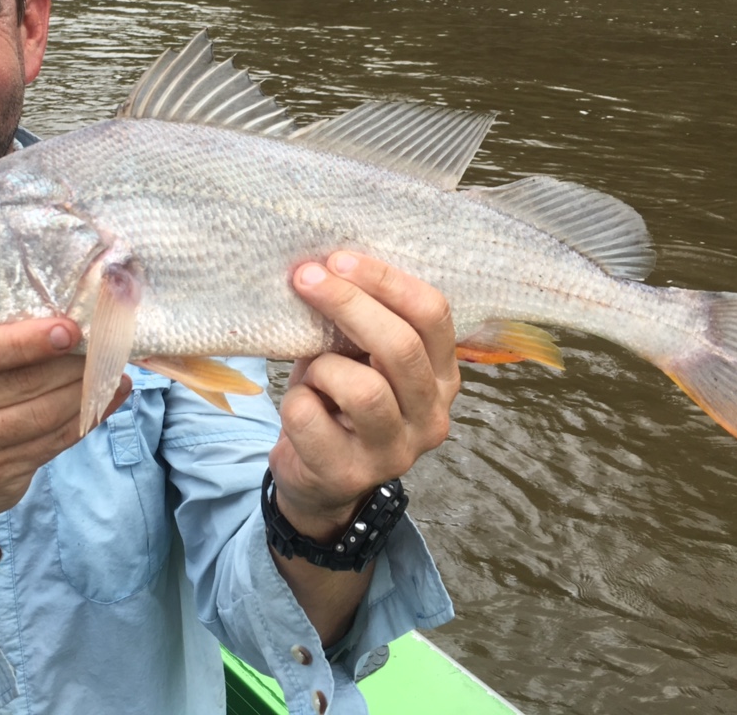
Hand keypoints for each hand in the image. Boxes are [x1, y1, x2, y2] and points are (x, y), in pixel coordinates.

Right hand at [0, 318, 130, 526]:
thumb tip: (71, 315)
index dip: (28, 340)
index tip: (70, 330)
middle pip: (22, 381)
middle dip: (71, 362)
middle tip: (105, 343)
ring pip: (44, 413)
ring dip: (85, 389)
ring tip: (111, 368)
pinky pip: (53, 441)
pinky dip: (87, 417)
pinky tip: (108, 397)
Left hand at [271, 252, 458, 540]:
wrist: (316, 477)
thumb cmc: (338, 400)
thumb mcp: (359, 356)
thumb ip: (360, 322)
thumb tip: (327, 265)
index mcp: (443, 376)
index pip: (433, 315)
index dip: (385, 281)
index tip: (339, 259)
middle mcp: (432, 416)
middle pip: (400, 347)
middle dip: (348, 304)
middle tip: (306, 279)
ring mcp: (396, 452)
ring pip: (362, 389)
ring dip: (322, 366)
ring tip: (312, 372)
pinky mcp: (351, 475)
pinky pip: (311, 418)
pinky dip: (294, 401)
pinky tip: (300, 407)